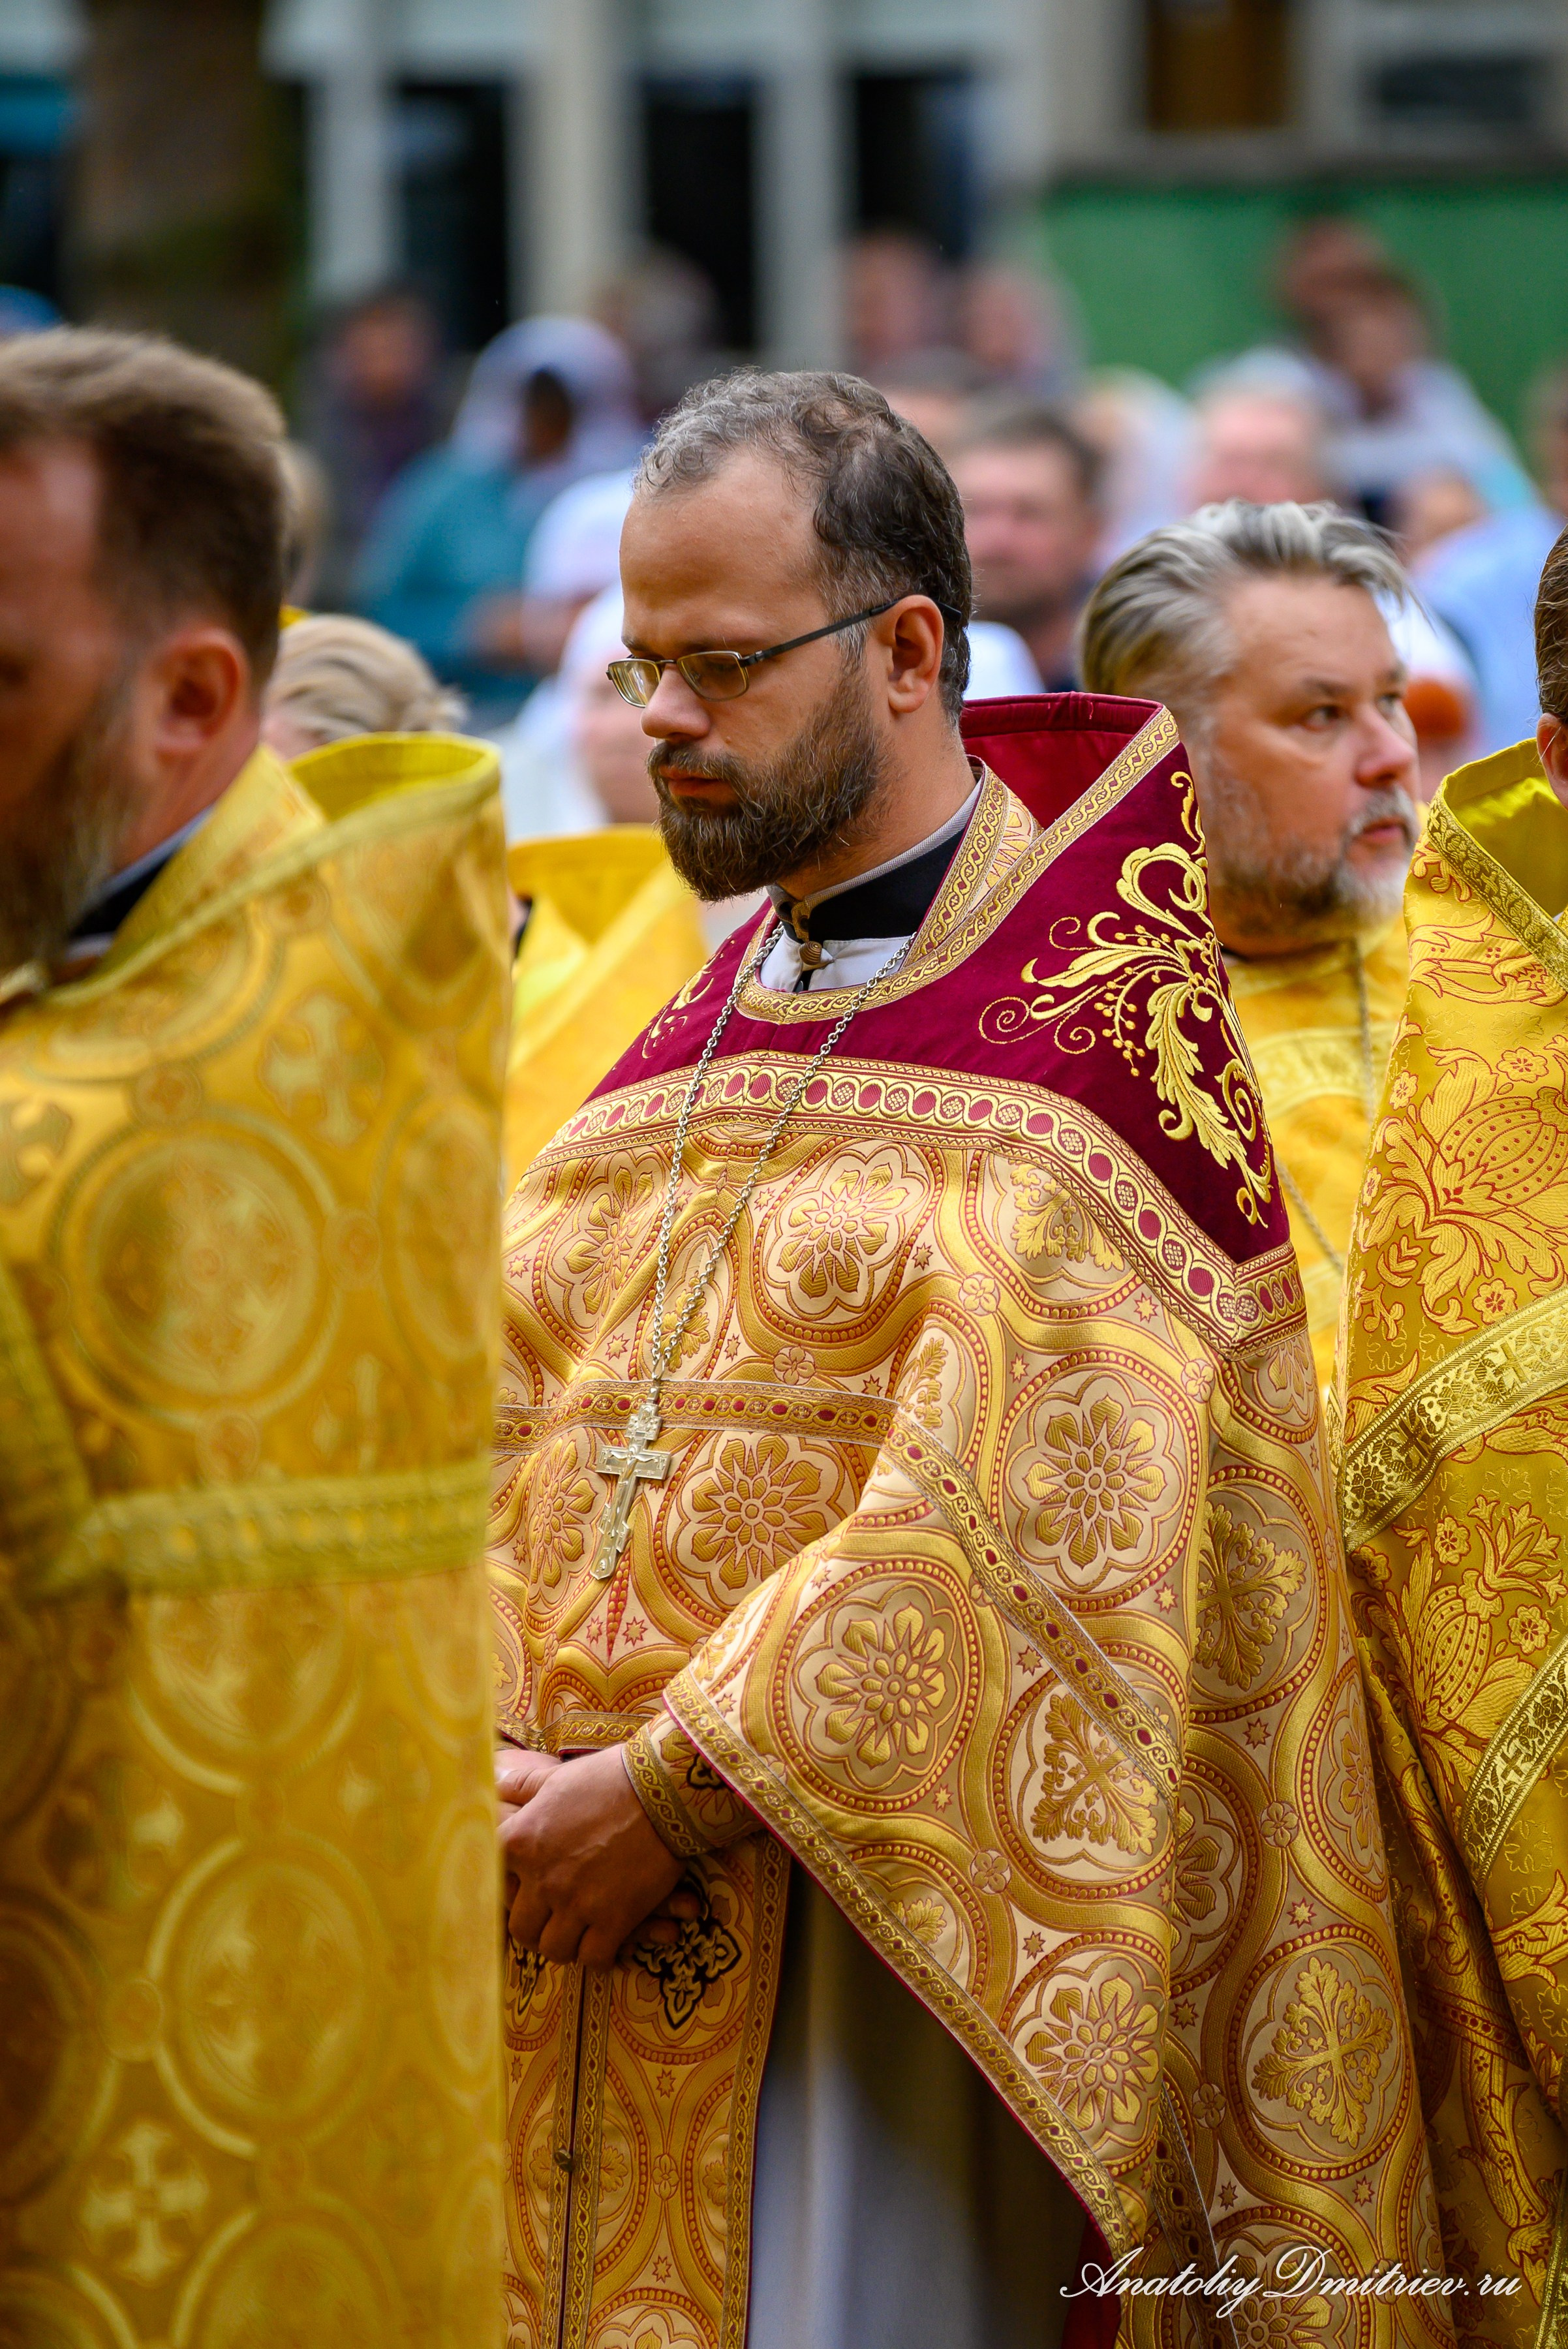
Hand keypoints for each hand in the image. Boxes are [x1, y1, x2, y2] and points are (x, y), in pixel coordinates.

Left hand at [499, 1744, 689, 1967]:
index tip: (521, 1893)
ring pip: (555, 1949)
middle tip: (552, 1922)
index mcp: (521, 1842)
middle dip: (536, 1928)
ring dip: (566, 1945)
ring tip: (578, 1935)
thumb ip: (525, 1788)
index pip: (492, 1885)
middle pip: (522, 1929)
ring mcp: (576, 1904)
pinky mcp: (613, 1921)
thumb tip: (500, 1784)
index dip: (507, 1893)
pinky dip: (599, 1956)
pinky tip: (608, 1943)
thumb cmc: (609, 1779)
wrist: (664, 1791)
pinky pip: (594, 1958)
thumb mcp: (557, 1779)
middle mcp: (542, 1879)